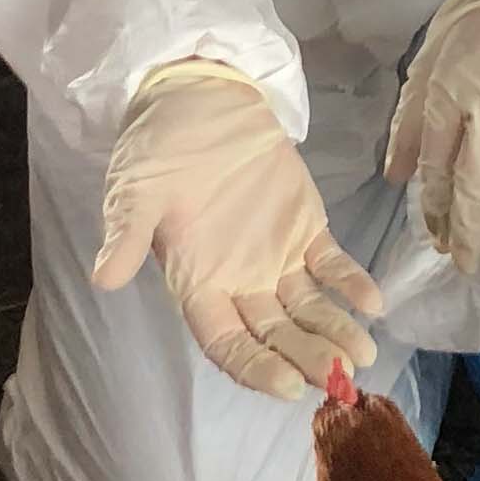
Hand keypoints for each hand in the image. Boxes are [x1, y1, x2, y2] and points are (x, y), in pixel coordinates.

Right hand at [91, 60, 382, 398]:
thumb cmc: (159, 146)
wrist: (199, 94)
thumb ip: (127, 233)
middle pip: (275, 335)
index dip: (254, 367)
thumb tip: (104, 279)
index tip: (285, 386)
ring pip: (307, 309)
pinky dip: (352, 284)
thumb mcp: (135, 188)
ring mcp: (276, 256)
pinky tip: (375, 304)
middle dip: (306, 359)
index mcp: (197, 282)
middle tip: (339, 377)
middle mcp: (239, 281)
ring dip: (334, 332)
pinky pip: (331, 264)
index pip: (226, 342)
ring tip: (363, 356)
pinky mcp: (305, 226)